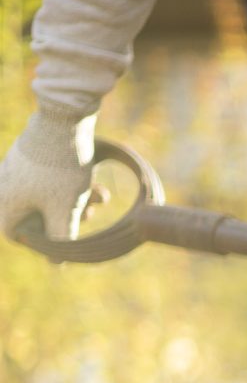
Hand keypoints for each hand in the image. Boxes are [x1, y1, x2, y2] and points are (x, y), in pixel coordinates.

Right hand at [0, 109, 95, 240]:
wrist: (65, 119)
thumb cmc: (61, 169)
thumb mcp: (65, 209)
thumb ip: (61, 238)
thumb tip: (58, 263)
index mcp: (5, 200)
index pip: (16, 234)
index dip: (41, 243)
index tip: (64, 240)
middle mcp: (6, 184)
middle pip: (36, 216)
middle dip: (67, 219)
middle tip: (88, 215)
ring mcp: (19, 169)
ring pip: (49, 198)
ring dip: (76, 202)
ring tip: (101, 197)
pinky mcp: (34, 157)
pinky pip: (52, 181)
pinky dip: (73, 186)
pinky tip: (97, 185)